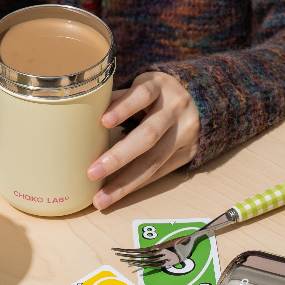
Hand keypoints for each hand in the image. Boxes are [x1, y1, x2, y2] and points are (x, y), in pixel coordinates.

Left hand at [87, 71, 200, 209]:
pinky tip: (118, 195)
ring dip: (125, 182)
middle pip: (148, 135)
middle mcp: (175, 108)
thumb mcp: (142, 85)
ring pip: (154, 160)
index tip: (103, 122)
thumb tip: (82, 116)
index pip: (142, 95)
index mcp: (160, 86)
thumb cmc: (157, 93)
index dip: (123, 108)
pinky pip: (160, 172)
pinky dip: (137, 185)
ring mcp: (184, 132)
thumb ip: (118, 99)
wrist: (202, 99)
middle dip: (118, 157)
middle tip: (92, 173)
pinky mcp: (189, 152)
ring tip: (102, 198)